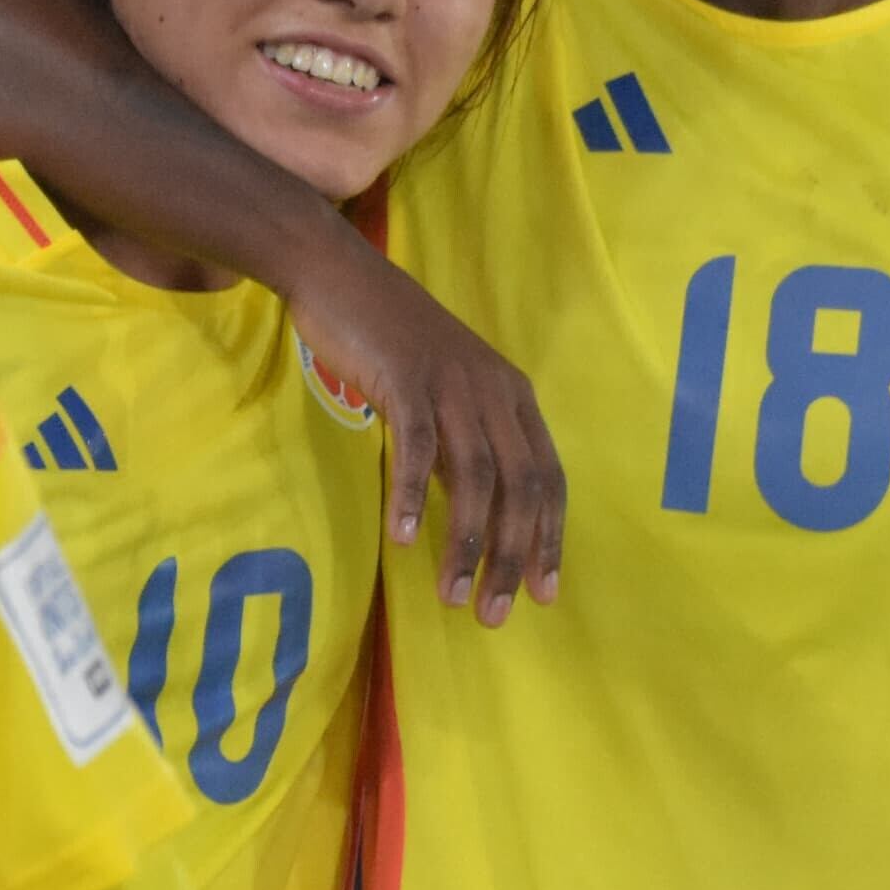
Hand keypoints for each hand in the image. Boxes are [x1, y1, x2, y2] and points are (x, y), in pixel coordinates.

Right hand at [284, 227, 564, 624]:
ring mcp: (451, 384)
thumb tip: (480, 517)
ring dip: (465, 542)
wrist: (340, 277)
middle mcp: (494, 391)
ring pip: (474, 477)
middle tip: (493, 612)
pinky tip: (400, 537)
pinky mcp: (406, 379)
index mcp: (513, 397)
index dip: (548, 538)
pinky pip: (416, 447)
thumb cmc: (392, 341)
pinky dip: (410, 494)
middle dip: (511, 556)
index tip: (541, 592)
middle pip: (519, 488)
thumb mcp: (447, 395)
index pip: (547, 479)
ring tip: (452, 594)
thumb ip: (466, 446)